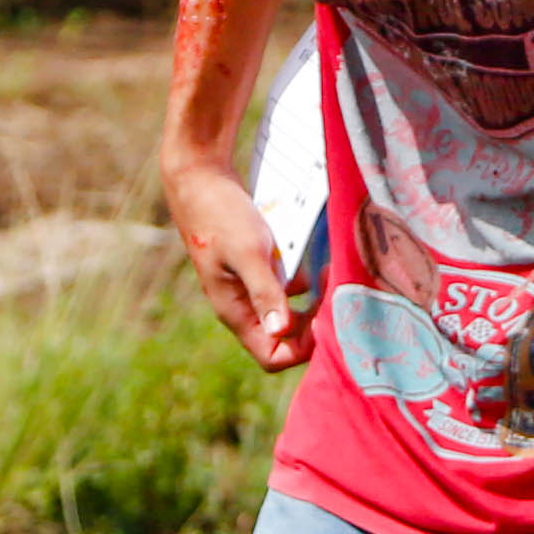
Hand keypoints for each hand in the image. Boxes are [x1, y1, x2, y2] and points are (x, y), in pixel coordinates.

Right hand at [163, 156, 312, 368]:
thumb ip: (264, 291)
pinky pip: (286, 286)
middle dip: (314, 324)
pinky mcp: (255, 267)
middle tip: (334, 296)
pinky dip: (305, 279)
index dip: (302, 347)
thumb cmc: (221, 215)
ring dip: (313, 301)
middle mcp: (242, 305)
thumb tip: (280, 331)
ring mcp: (248, 287)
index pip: (272, 356)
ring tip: (330, 275)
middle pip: (285, 338)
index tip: (326, 319)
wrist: (200, 177)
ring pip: (288, 311)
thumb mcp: (248, 252)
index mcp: (235, 311)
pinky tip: (318, 259)